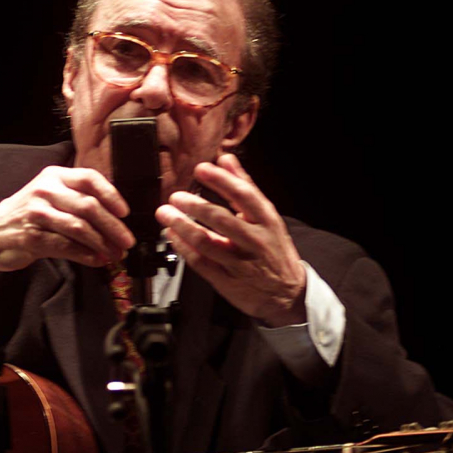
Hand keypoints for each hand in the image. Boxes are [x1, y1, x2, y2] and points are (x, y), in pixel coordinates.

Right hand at [0, 166, 134, 272]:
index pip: (90, 178)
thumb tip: (112, 216)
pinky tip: (97, 260)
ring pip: (80, 228)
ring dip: (103, 244)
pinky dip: (86, 255)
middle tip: (126, 241)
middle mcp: (45, 191)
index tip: (125, 212)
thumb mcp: (47, 197)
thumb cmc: (22, 218)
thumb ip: (75, 199)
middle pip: (89, 206)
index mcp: (53, 176)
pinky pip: (66, 246)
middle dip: (113, 226)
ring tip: (115, 254)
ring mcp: (37, 213)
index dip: (112, 195)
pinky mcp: (32, 237)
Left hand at [156, 154, 306, 326]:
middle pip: (220, 219)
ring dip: (182, 226)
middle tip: (175, 196)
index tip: (200, 169)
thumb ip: (245, 187)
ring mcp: (240, 263)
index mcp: (267, 220)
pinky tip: (173, 236)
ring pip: (205, 242)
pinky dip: (183, 248)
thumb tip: (226, 160)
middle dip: (194, 205)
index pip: (243, 195)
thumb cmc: (273, 249)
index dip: (220, 180)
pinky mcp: (227, 281)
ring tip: (166, 214)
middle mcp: (255, 240)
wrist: (286, 293)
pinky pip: (200, 262)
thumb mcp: (266, 216)